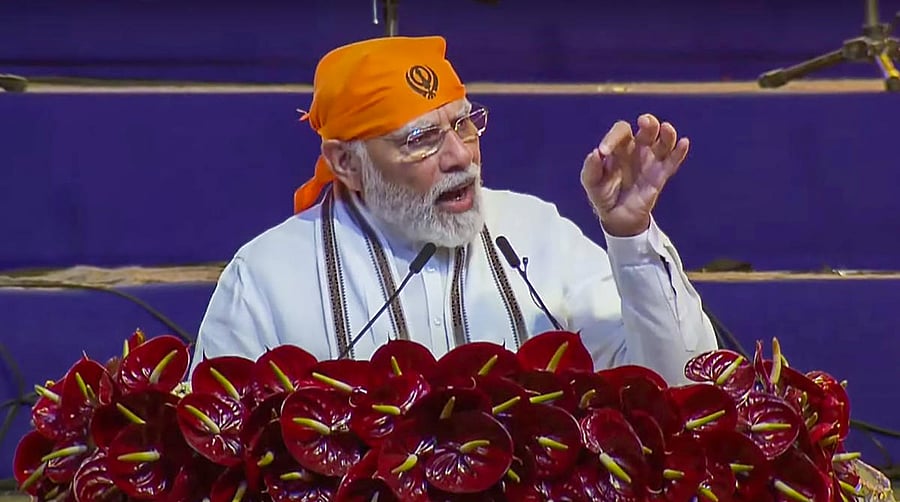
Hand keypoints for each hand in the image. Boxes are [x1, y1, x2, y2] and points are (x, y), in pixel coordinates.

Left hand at [580, 114, 688, 236]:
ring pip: (663, 142)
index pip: (621, 132)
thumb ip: (591, 169)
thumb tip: (596, 153)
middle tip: (644, 121)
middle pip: (648, 129)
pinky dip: (679, 152)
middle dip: (648, 122)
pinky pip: (672, 162)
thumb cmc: (603, 195)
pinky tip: (683, 142)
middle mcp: (637, 149)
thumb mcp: (591, 184)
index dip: (613, 137)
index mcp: (619, 147)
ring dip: (666, 134)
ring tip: (666, 128)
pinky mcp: (660, 176)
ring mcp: (651, 161)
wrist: (616, 218)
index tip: (604, 152)